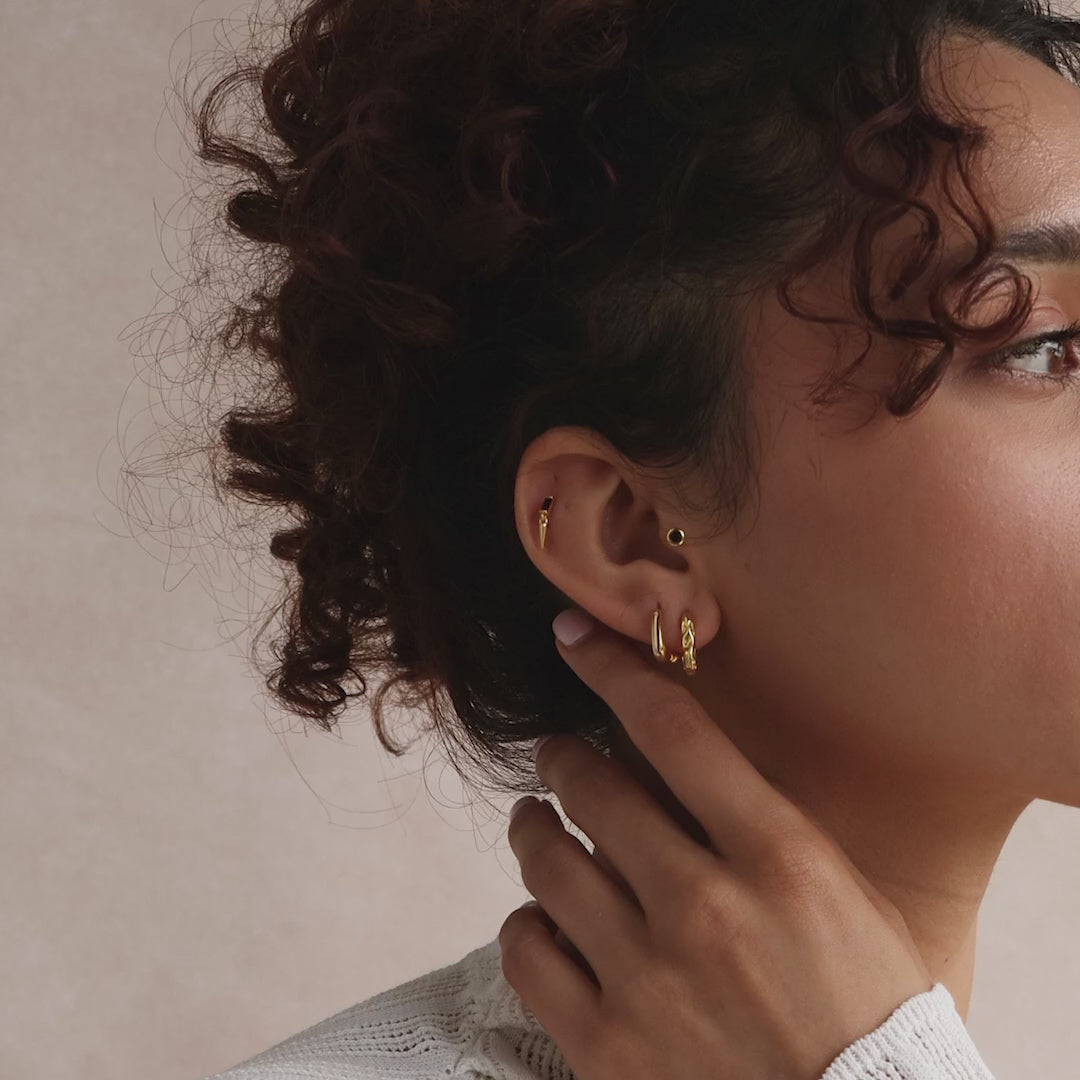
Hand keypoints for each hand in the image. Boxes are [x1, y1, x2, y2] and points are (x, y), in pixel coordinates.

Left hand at [498, 609, 932, 1079]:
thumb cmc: (872, 1013)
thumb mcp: (847, 898)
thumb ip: (765, 827)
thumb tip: (682, 768)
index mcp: (781, 858)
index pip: (671, 728)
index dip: (611, 668)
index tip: (574, 639)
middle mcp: (707, 907)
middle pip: (592, 787)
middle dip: (562, 759)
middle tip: (557, 757)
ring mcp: (649, 979)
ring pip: (546, 862)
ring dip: (533, 829)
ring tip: (536, 823)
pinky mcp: (606, 1047)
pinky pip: (527, 950)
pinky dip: (526, 922)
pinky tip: (542, 916)